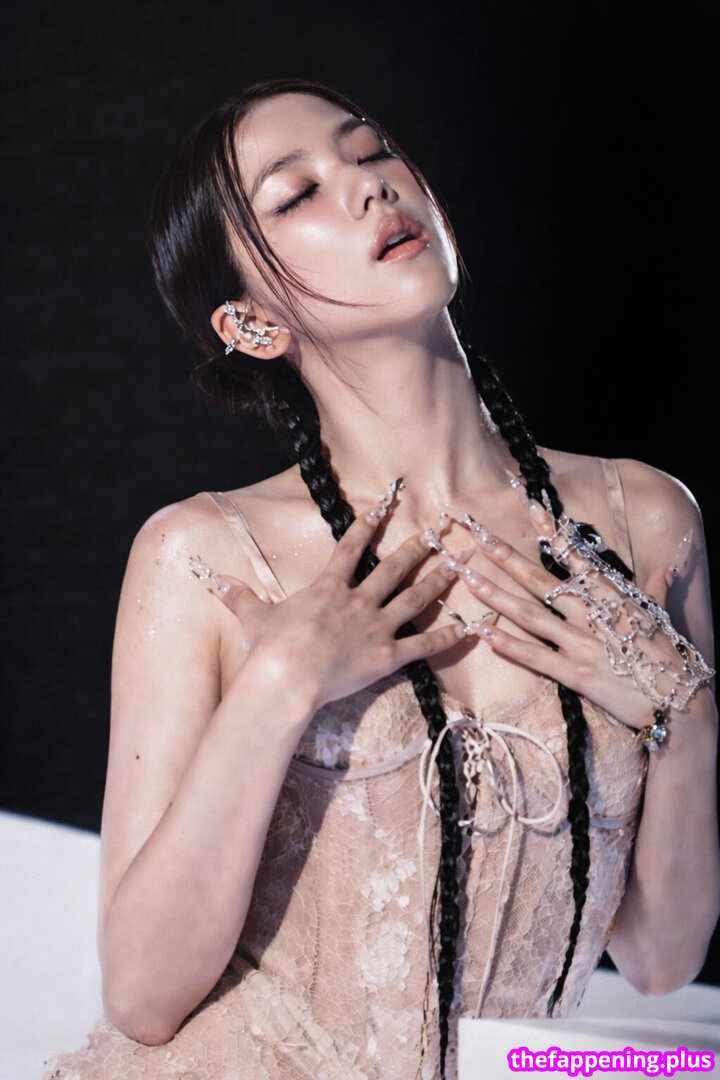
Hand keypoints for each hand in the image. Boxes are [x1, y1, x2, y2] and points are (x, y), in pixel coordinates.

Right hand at [189, 491, 472, 712]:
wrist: (284, 678)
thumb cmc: (266, 649)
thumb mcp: (251, 617)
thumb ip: (238, 596)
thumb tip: (212, 579)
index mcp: (327, 588)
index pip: (350, 546)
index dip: (369, 522)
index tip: (386, 502)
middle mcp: (356, 601)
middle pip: (393, 568)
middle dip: (419, 546)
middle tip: (442, 528)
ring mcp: (375, 628)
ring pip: (414, 599)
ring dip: (438, 580)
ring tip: (460, 564)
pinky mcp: (386, 658)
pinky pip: (423, 646)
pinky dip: (449, 637)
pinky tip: (472, 627)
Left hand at [424, 496, 699, 730]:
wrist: (679, 702)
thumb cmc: (670, 657)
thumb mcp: (661, 616)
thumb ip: (656, 589)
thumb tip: (667, 567)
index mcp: (612, 597)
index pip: (576, 557)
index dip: (553, 532)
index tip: (531, 508)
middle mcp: (592, 615)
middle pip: (540, 581)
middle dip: (506, 558)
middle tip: (478, 538)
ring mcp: (581, 644)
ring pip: (530, 615)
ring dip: (496, 595)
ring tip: (468, 577)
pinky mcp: (575, 674)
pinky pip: (535, 656)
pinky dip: (508, 644)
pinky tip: (483, 632)